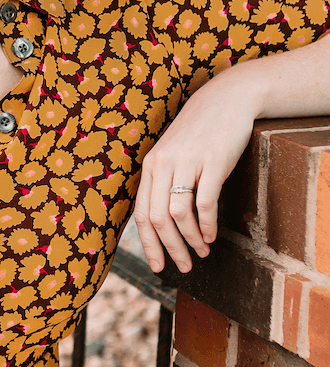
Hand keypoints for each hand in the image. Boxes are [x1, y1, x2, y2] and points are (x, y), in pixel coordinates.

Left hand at [132, 68, 257, 273]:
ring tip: (202, 252)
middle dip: (170, 249)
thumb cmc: (198, 133)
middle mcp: (163, 164)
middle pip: (158, 218)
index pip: (142, 213)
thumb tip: (162, 221)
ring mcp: (187, 162)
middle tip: (185, 266)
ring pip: (179, 214)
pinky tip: (211, 235)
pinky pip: (204, 202)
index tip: (158, 266)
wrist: (225, 100)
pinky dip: (206, 225)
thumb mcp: (173, 154)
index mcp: (151, 166)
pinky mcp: (212, 161)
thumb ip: (164, 181)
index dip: (148, 244)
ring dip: (190, 240)